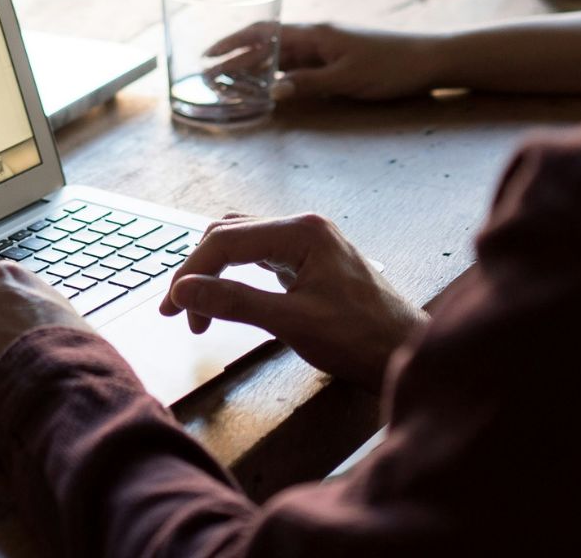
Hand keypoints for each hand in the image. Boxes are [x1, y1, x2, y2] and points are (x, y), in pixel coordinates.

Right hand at [160, 213, 423, 389]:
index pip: (225, 241)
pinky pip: (259, 256)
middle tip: (179, 314)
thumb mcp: (292, 323)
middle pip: (229, 235)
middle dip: (198, 272)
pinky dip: (235, 275)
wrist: (408, 354)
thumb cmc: (362, 340)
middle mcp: (303, 227)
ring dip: (214, 273)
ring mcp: (308, 242)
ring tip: (198, 310)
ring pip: (241, 243)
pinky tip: (227, 298)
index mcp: (301, 232)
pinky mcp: (310, 260)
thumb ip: (235, 302)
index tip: (172, 310)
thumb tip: (183, 291)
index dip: (191, 273)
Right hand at [211, 22, 444, 102]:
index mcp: (315, 34)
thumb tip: (272, 91)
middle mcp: (316, 37)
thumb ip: (309, 84)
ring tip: (230, 83)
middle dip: (236, 58)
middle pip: (267, 45)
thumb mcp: (347, 79)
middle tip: (209, 75)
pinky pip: (298, 65)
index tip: (208, 55)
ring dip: (255, 67)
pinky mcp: (336, 60)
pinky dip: (278, 74)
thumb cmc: (391, 67)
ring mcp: (326, 48)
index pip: (264, 34)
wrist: (429, 60)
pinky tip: (268, 86)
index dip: (233, 43)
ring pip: (281, 56)